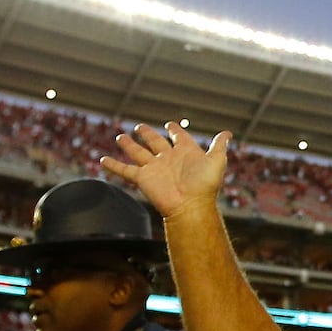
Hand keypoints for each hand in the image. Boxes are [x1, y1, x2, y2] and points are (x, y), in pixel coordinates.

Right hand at [100, 122, 231, 217]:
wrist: (190, 205)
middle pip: (155, 142)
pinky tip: (102, 160)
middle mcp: (168, 158)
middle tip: (140, 127)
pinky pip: (125, 170)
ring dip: (129, 145)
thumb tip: (229, 132)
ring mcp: (154, 168)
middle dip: (148, 134)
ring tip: (120, 136)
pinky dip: (113, 165)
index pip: (179, 137)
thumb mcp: (216, 160)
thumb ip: (219, 145)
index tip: (170, 124)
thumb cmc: (205, 185)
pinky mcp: (143, 178)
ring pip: (138, 152)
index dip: (175, 130)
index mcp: (185, 152)